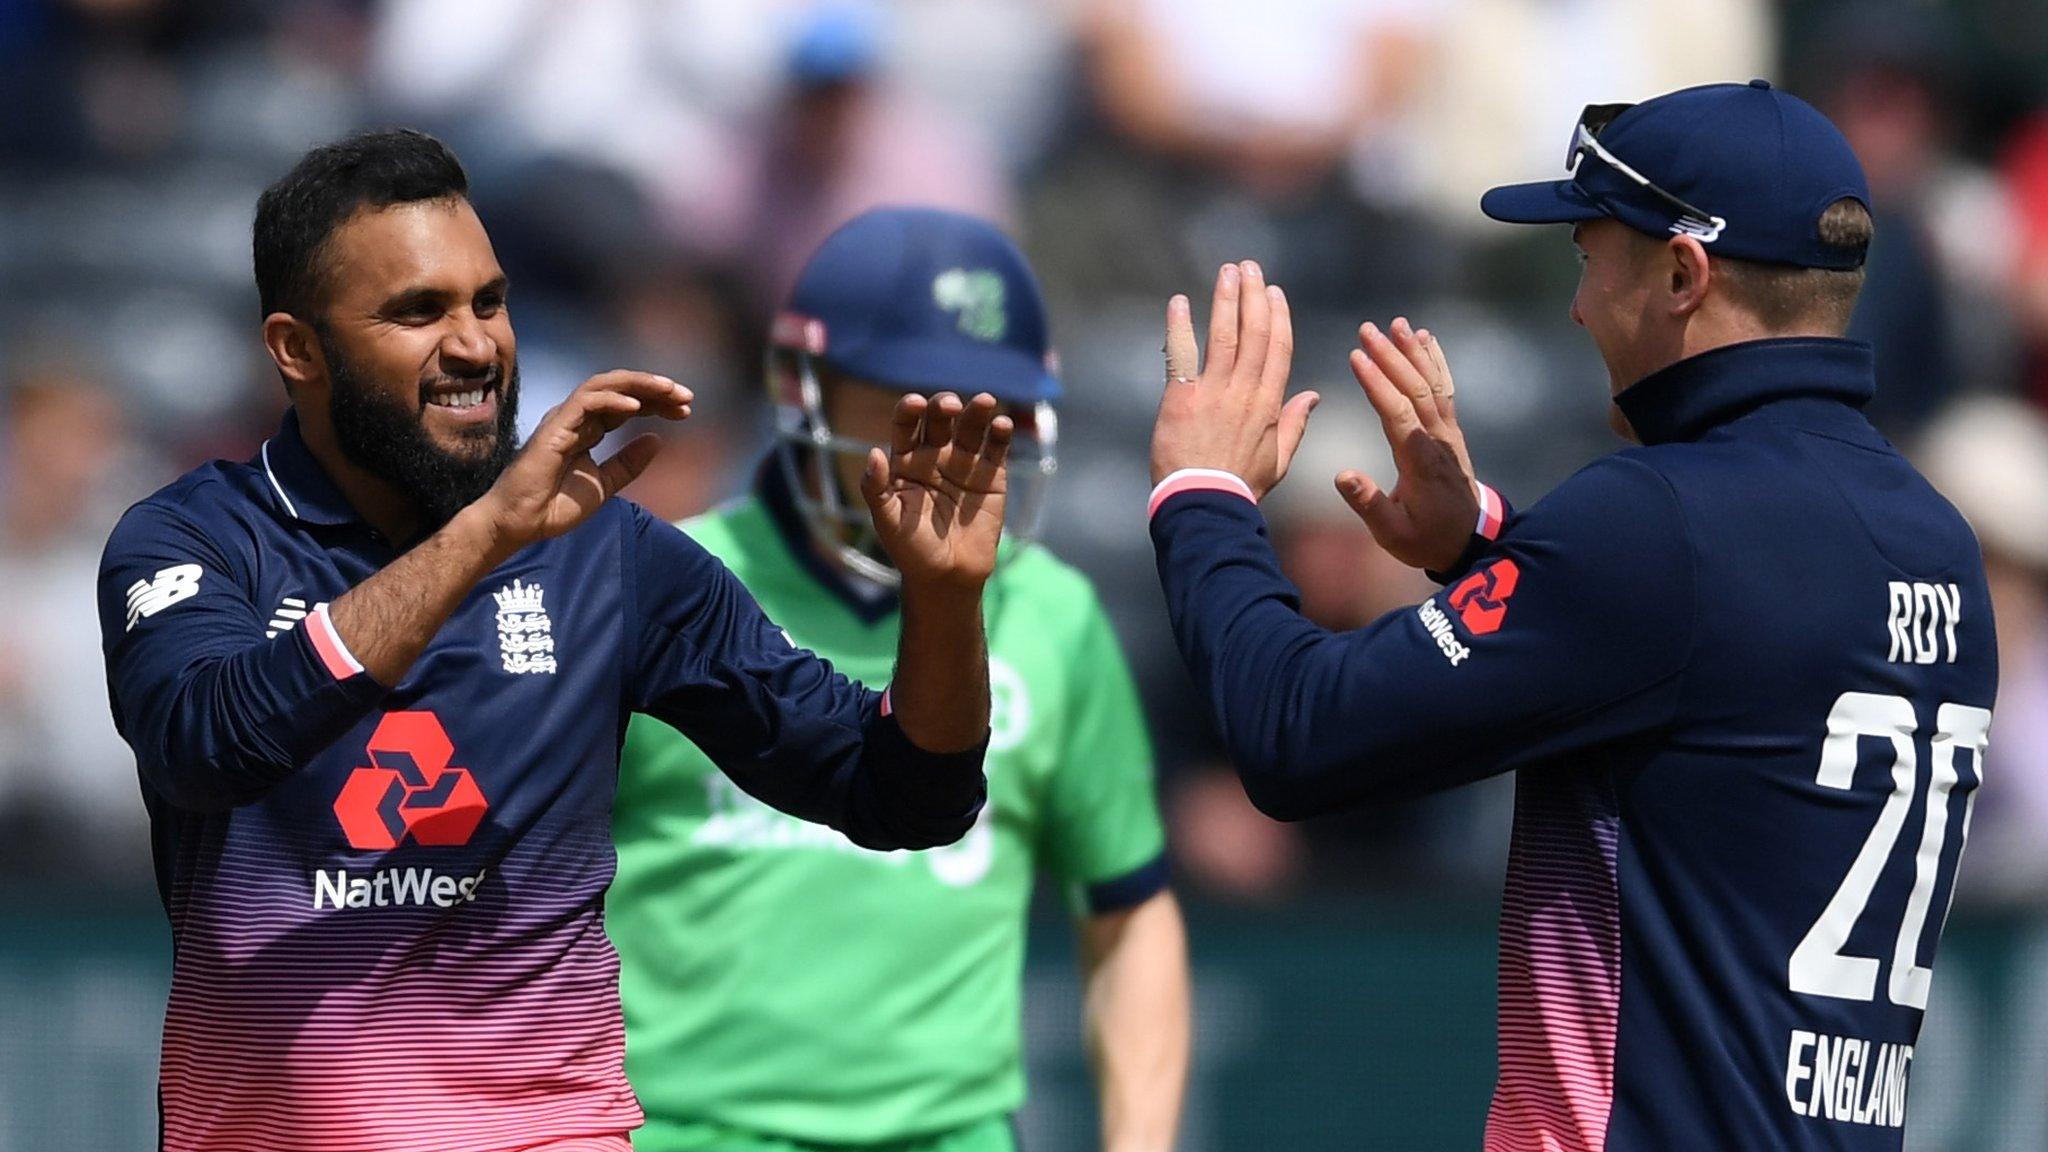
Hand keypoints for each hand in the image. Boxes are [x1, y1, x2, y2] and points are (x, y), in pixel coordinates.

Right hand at [478, 369, 691, 552]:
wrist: (522, 523)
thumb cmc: (555, 505)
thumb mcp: (605, 484)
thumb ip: (629, 463)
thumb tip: (657, 441)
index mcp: (589, 428)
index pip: (628, 404)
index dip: (658, 403)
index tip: (686, 410)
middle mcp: (577, 417)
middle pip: (621, 389)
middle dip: (655, 389)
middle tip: (687, 396)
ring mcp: (565, 419)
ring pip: (604, 386)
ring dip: (639, 385)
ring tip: (669, 391)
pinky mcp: (554, 426)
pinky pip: (585, 402)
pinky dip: (612, 400)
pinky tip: (637, 407)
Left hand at [863, 391, 1011, 591]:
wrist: (948, 577)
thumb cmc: (911, 550)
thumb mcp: (887, 521)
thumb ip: (876, 488)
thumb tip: (873, 453)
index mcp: (906, 461)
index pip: (905, 425)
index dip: (909, 410)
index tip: (915, 404)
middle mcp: (935, 455)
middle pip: (939, 419)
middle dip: (943, 406)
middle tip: (949, 406)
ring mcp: (965, 463)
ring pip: (971, 427)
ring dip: (977, 411)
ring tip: (984, 401)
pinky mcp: (992, 476)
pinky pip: (996, 448)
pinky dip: (1001, 434)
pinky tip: (1002, 425)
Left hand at [1152, 260, 1319, 497]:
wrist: (1204, 503)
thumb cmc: (1240, 485)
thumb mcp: (1279, 460)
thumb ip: (1295, 424)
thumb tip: (1313, 396)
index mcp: (1269, 403)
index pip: (1278, 348)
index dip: (1277, 316)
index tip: (1273, 292)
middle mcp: (1244, 390)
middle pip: (1253, 332)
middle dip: (1252, 295)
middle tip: (1248, 267)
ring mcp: (1213, 392)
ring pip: (1224, 335)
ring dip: (1225, 299)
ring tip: (1226, 271)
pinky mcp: (1181, 398)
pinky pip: (1182, 354)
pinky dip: (1180, 326)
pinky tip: (1179, 302)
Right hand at [1336, 318, 1480, 571]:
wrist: (1469, 541)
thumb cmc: (1425, 539)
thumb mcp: (1392, 533)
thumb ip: (1368, 504)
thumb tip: (1341, 475)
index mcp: (1419, 462)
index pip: (1397, 414)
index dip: (1378, 384)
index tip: (1357, 357)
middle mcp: (1437, 441)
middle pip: (1415, 390)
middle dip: (1391, 357)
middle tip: (1367, 329)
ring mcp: (1448, 433)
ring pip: (1431, 384)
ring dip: (1413, 352)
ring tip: (1397, 324)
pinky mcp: (1451, 430)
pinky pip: (1444, 388)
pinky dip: (1436, 361)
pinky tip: (1425, 339)